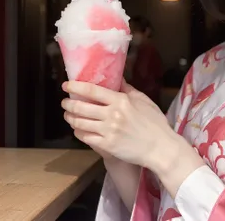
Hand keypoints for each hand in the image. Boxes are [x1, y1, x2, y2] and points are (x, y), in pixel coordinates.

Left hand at [61, 80, 175, 170]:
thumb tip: (117, 77)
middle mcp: (112, 115)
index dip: (76, 87)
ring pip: (80, 123)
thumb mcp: (143, 100)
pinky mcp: (106, 146)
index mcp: (121, 101)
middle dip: (68, 103)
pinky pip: (85, 137)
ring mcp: (108, 131)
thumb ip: (127, 89)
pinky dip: (78, 131)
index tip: (66, 85)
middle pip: (81, 107)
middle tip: (65, 101)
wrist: (159, 147)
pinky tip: (78, 128)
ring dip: (70, 118)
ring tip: (68, 115)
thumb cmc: (154, 122)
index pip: (92, 91)